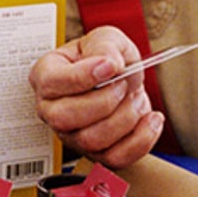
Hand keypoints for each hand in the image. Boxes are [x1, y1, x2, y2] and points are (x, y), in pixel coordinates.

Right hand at [28, 26, 164, 168]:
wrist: (125, 81)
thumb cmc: (107, 59)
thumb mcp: (106, 38)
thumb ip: (105, 45)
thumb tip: (109, 63)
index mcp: (47, 75)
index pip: (52, 82)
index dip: (82, 76)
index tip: (110, 66)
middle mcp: (52, 109)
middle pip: (64, 118)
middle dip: (104, 101)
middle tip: (123, 84)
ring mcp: (71, 135)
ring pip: (91, 140)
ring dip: (125, 117)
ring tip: (135, 97)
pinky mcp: (96, 154)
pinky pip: (115, 159)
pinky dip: (141, 139)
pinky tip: (150, 119)